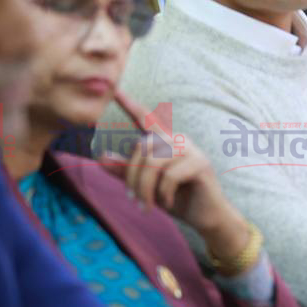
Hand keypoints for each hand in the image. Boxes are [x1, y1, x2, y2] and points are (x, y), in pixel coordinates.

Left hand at [98, 89, 250, 259]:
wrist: (206, 216)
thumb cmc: (177, 199)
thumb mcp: (146, 187)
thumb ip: (125, 172)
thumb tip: (100, 157)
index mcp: (164, 143)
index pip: (145, 119)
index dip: (129, 105)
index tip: (114, 90)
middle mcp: (178, 140)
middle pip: (142, 148)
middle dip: (132, 177)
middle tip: (133, 200)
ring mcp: (191, 150)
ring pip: (154, 163)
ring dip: (145, 188)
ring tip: (146, 206)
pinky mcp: (200, 164)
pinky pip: (169, 176)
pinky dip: (163, 193)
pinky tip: (167, 202)